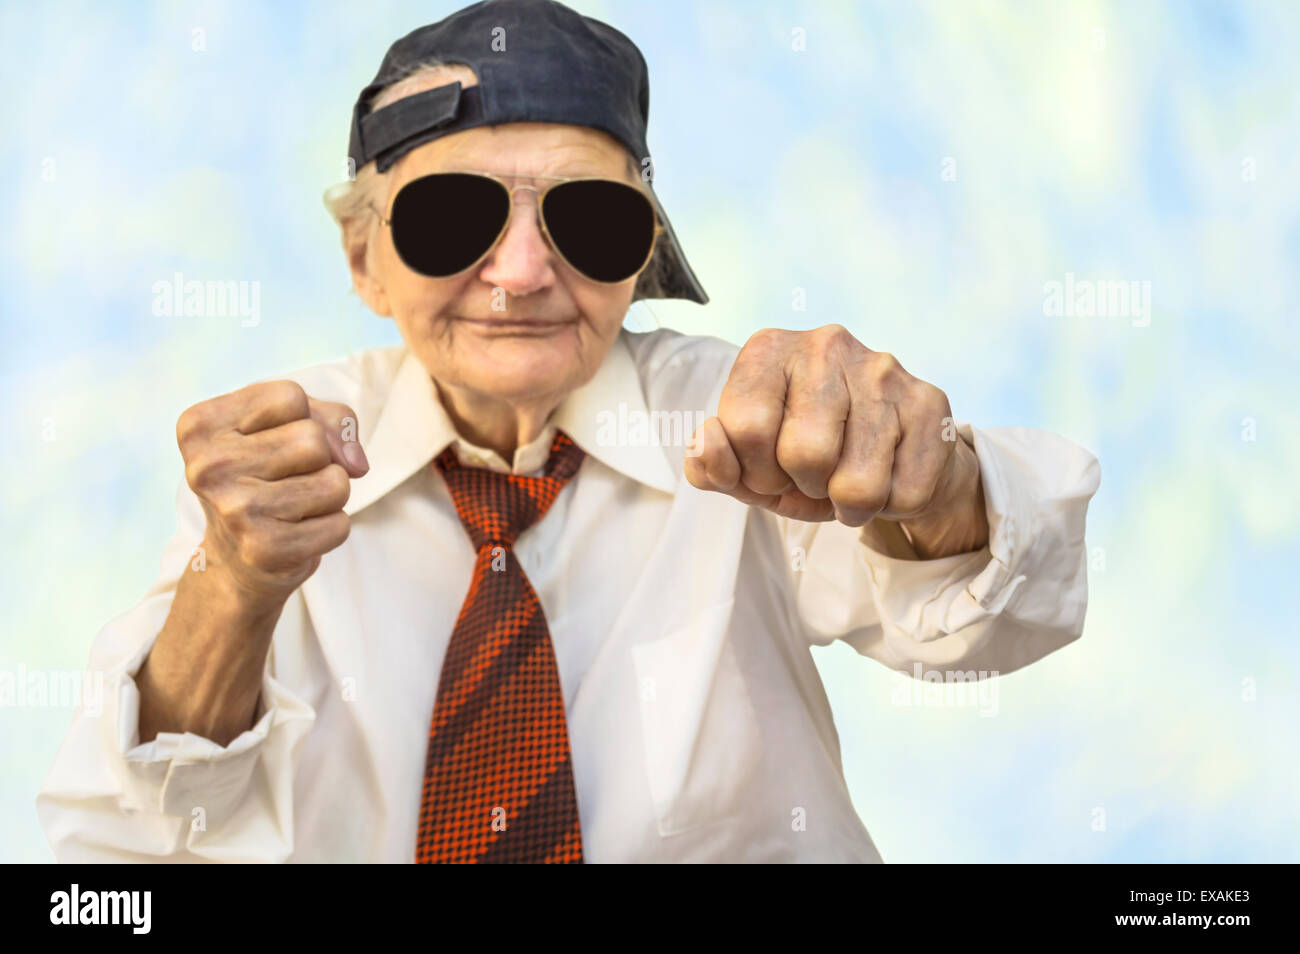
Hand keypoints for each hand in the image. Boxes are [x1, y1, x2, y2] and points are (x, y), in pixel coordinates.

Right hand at [177, 380, 368, 608]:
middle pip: (313, 439)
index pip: (290, 397)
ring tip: (296, 506)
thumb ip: (331, 420)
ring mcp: (233, 510)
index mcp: (200, 426)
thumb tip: (355, 465)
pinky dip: (331, 527)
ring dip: (331, 494)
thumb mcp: (287, 428)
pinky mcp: (263, 549)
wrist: (234, 560)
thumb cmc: (265, 478)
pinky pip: (339, 524)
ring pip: (334, 482)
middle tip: (288, 481)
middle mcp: (207, 467)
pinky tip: (298, 533)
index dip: (304, 419)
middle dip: (321, 459)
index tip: (275, 443)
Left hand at [685, 325, 987, 558]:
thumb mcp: (748, 466)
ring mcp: (883, 371)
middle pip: (804, 455)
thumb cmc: (803, 457)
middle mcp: (826, 345)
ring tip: (848, 479)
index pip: (743, 428)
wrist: (886, 452)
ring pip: (858, 484)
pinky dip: (891, 505)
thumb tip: (706, 445)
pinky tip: (888, 473)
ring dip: (848, 504)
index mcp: (768, 349)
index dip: (752, 472)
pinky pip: (903, 494)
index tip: (767, 469)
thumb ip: (712, 465)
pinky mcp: (931, 403)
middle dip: (803, 486)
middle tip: (813, 476)